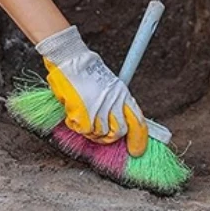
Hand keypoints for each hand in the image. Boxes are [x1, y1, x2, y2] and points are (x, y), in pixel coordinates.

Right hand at [37, 25, 148, 156]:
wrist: (70, 59)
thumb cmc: (87, 70)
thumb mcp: (110, 84)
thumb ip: (116, 103)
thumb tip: (118, 122)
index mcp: (123, 95)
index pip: (138, 123)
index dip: (139, 140)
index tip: (136, 151)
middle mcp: (114, 102)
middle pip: (119, 132)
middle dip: (109, 138)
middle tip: (100, 134)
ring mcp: (99, 109)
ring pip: (99, 133)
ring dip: (90, 130)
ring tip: (83, 115)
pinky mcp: (83, 114)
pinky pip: (82, 130)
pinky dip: (76, 124)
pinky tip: (73, 112)